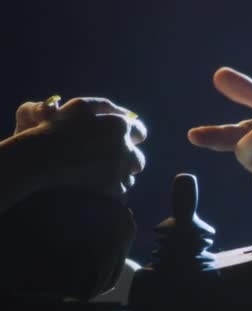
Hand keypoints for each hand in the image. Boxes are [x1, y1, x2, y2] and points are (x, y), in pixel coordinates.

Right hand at [14, 97, 146, 201]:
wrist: (40, 157)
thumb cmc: (57, 127)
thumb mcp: (81, 106)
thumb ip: (107, 107)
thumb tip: (130, 115)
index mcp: (121, 126)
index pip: (141, 132)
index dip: (130, 136)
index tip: (118, 139)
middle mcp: (126, 149)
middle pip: (139, 159)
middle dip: (127, 159)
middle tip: (109, 160)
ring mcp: (120, 171)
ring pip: (130, 177)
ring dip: (119, 176)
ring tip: (99, 174)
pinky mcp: (112, 190)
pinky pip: (122, 193)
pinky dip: (112, 191)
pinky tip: (97, 186)